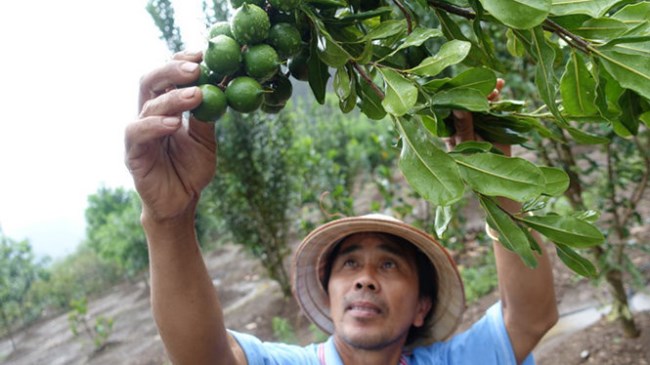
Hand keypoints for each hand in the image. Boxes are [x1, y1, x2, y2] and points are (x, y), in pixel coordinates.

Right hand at [125, 51, 216, 221]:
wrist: (181, 203)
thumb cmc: (191, 170)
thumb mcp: (205, 140)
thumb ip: (207, 115)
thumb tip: (222, 85)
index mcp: (164, 108)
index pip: (166, 77)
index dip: (180, 62)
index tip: (203, 54)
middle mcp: (148, 116)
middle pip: (150, 82)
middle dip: (172, 70)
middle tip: (196, 68)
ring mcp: (139, 134)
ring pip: (147, 105)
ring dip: (173, 98)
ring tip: (196, 95)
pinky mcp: (132, 154)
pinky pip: (137, 133)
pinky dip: (154, 125)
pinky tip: (173, 124)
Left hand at [445, 79, 508, 155]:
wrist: (496, 171)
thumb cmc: (474, 161)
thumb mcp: (467, 144)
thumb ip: (463, 126)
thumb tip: (457, 106)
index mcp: (449, 127)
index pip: (446, 108)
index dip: (449, 94)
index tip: (454, 83)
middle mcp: (461, 120)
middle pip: (463, 100)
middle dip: (470, 89)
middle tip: (479, 82)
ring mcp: (477, 118)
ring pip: (479, 100)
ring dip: (485, 90)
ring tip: (494, 85)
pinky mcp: (491, 118)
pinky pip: (493, 103)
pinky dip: (497, 94)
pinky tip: (500, 84)